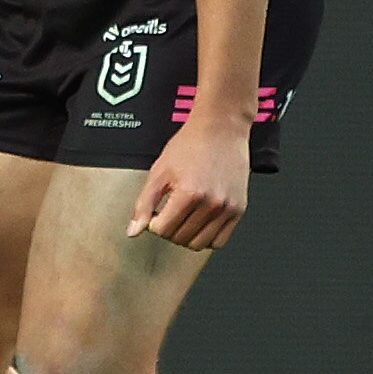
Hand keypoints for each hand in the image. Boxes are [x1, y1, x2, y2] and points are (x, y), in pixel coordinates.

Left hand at [129, 117, 249, 249]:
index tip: (157, 211)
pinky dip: (206, 237)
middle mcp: (211, 203)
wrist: (221, 129)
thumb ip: (144, 204)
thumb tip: (133, 231)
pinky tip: (199, 221)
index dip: (154, 223)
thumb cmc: (191, 145)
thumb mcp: (159, 171)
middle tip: (169, 212)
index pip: (162, 230)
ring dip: (186, 236)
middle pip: (180, 238)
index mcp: (189, 193)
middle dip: (169, 229)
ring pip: (199, 244)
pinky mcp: (239, 209)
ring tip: (183, 217)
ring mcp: (227, 208)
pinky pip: (220, 241)